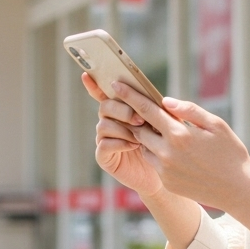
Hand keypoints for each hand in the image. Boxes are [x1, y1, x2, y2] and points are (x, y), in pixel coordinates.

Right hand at [81, 73, 162, 196]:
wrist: (162, 174)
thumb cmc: (162, 146)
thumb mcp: (162, 124)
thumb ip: (157, 111)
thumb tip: (162, 100)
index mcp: (120, 111)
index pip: (104, 95)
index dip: (94, 85)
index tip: (87, 74)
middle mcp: (109, 122)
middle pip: (105, 107)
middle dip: (122, 110)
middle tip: (140, 119)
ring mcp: (104, 139)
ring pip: (103, 125)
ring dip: (123, 128)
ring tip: (140, 137)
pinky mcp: (104, 156)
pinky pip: (104, 144)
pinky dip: (120, 143)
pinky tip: (134, 146)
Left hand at [113, 83, 249, 247]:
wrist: (238, 190)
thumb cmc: (230, 153)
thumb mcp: (216, 125)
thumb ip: (189, 111)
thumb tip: (165, 101)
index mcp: (179, 134)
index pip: (146, 110)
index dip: (129, 96)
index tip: (115, 85)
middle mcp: (167, 153)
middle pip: (139, 128)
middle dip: (136, 117)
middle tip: (139, 109)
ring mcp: (165, 170)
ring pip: (144, 147)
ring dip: (147, 137)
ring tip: (160, 131)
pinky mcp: (166, 182)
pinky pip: (154, 163)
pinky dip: (157, 154)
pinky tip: (172, 151)